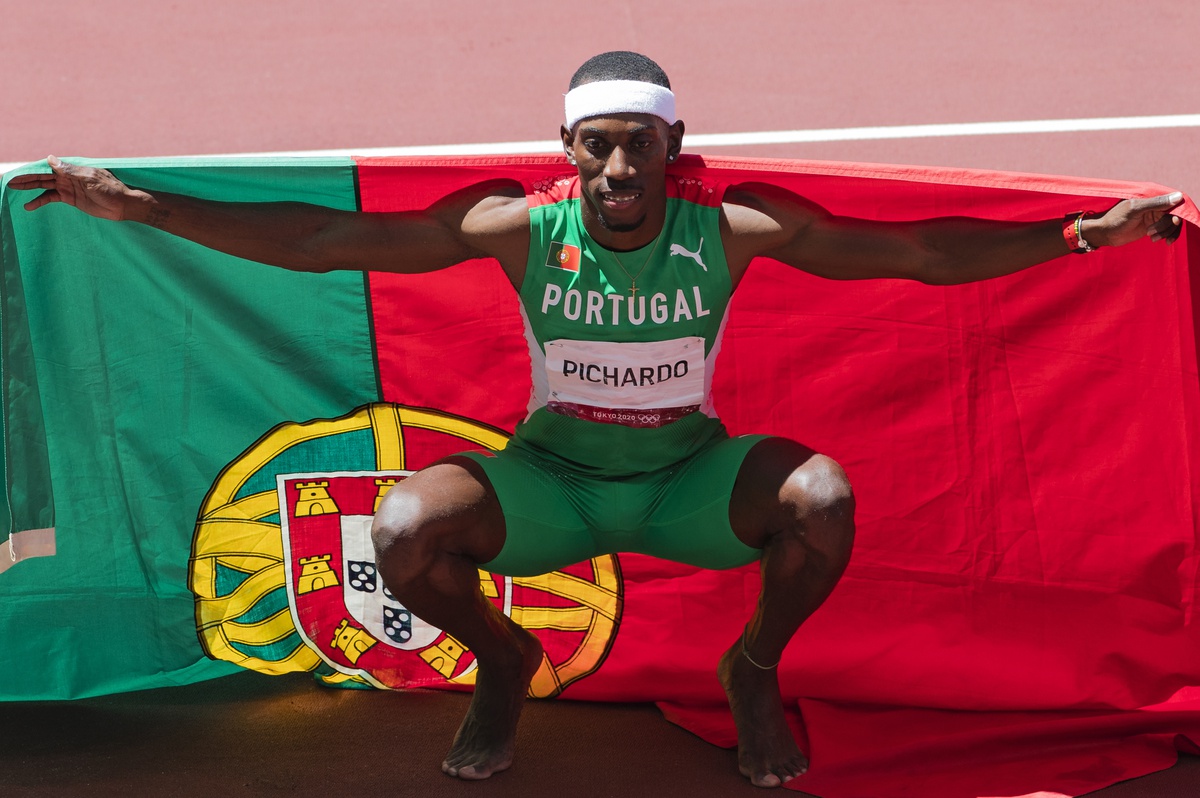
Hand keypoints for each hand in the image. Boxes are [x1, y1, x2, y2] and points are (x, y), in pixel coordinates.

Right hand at [7, 155, 141, 221]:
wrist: (123, 205)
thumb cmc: (111, 189)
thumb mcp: (90, 179)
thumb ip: (70, 171)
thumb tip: (50, 158)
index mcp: (72, 169)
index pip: (48, 166)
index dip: (32, 168)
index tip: (18, 171)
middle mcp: (67, 177)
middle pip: (42, 176)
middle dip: (26, 178)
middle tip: (9, 180)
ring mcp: (68, 188)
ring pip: (44, 186)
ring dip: (29, 187)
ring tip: (13, 188)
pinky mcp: (71, 199)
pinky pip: (51, 198)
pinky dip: (40, 201)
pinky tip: (29, 206)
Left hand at [1083, 191, 1184, 248]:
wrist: (1104, 234)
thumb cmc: (1116, 219)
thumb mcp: (1135, 209)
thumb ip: (1156, 203)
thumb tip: (1179, 196)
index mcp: (1151, 198)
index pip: (1174, 202)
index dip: (1178, 212)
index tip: (1173, 222)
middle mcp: (1155, 206)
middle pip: (1174, 214)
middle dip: (1167, 225)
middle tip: (1152, 233)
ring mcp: (1154, 217)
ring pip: (1172, 224)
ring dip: (1166, 232)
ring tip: (1152, 238)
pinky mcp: (1152, 227)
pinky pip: (1167, 230)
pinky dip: (1167, 236)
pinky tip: (1162, 241)